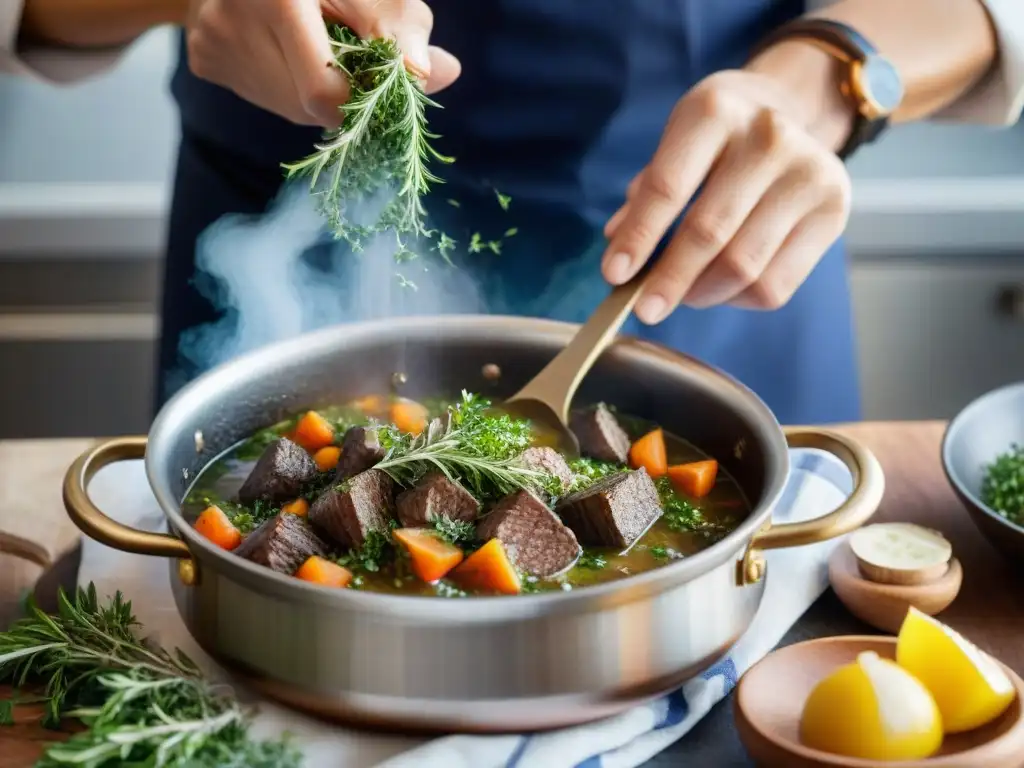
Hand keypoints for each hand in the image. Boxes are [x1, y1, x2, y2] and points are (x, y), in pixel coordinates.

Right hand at [185, 0, 460, 127]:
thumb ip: (405, 30)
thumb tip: (444, 74)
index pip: (325, 93)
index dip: (360, 102)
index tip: (378, 84)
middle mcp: (233, 20)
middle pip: (308, 107)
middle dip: (343, 93)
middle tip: (346, 53)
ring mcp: (213, 43)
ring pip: (288, 108)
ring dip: (319, 93)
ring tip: (317, 47)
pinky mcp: (204, 59)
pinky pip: (263, 97)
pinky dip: (288, 86)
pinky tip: (286, 50)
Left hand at [601, 65, 853, 322]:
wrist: (791, 112)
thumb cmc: (718, 138)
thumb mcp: (676, 143)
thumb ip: (645, 195)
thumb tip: (617, 246)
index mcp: (715, 111)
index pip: (668, 187)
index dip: (639, 237)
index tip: (613, 275)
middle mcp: (768, 137)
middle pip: (709, 232)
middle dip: (670, 279)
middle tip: (644, 308)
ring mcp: (809, 173)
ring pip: (744, 267)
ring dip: (702, 294)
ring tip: (682, 296)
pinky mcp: (834, 211)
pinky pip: (775, 285)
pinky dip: (738, 298)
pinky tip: (722, 288)